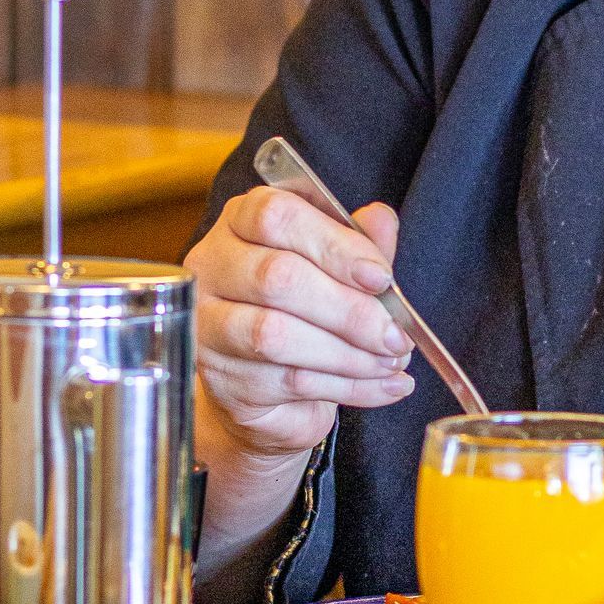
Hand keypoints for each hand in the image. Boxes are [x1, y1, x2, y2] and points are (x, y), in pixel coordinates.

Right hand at [190, 184, 414, 465]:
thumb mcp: (339, 267)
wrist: (271, 385)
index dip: (334, 245)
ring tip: (391, 361)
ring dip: (349, 354)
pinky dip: (348, 387)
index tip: (380, 277)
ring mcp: (208, 326)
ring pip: (276, 336)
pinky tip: (385, 386)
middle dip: (348, 310)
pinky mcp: (220, 379)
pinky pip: (287, 382)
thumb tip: (382, 219)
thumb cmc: (306, 309)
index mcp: (242, 222)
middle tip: (395, 335)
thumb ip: (359, 242)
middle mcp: (214, 266)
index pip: (276, 216)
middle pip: (276, 278)